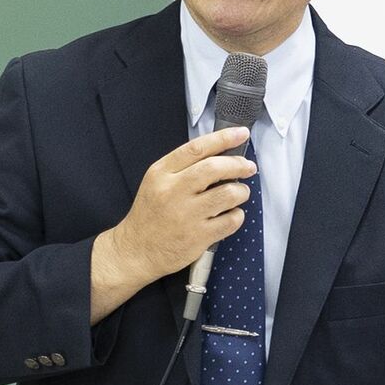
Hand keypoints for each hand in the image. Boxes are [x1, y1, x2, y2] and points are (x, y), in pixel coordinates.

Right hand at [90, 127, 255, 322]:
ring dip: (241, 191)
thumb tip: (221, 153)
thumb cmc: (151, 213)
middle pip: (214, 168)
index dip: (223, 138)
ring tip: (240, 193)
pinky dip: (237, 215)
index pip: (196, 148)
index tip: (242, 134)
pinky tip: (231, 214)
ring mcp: (186, 215)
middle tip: (248, 167)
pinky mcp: (198, 237)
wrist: (136, 250)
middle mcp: (173, 192)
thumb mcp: (156, 181)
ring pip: (228, 194)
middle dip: (238, 165)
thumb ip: (183, 167)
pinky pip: (231, 220)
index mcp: (161, 173)